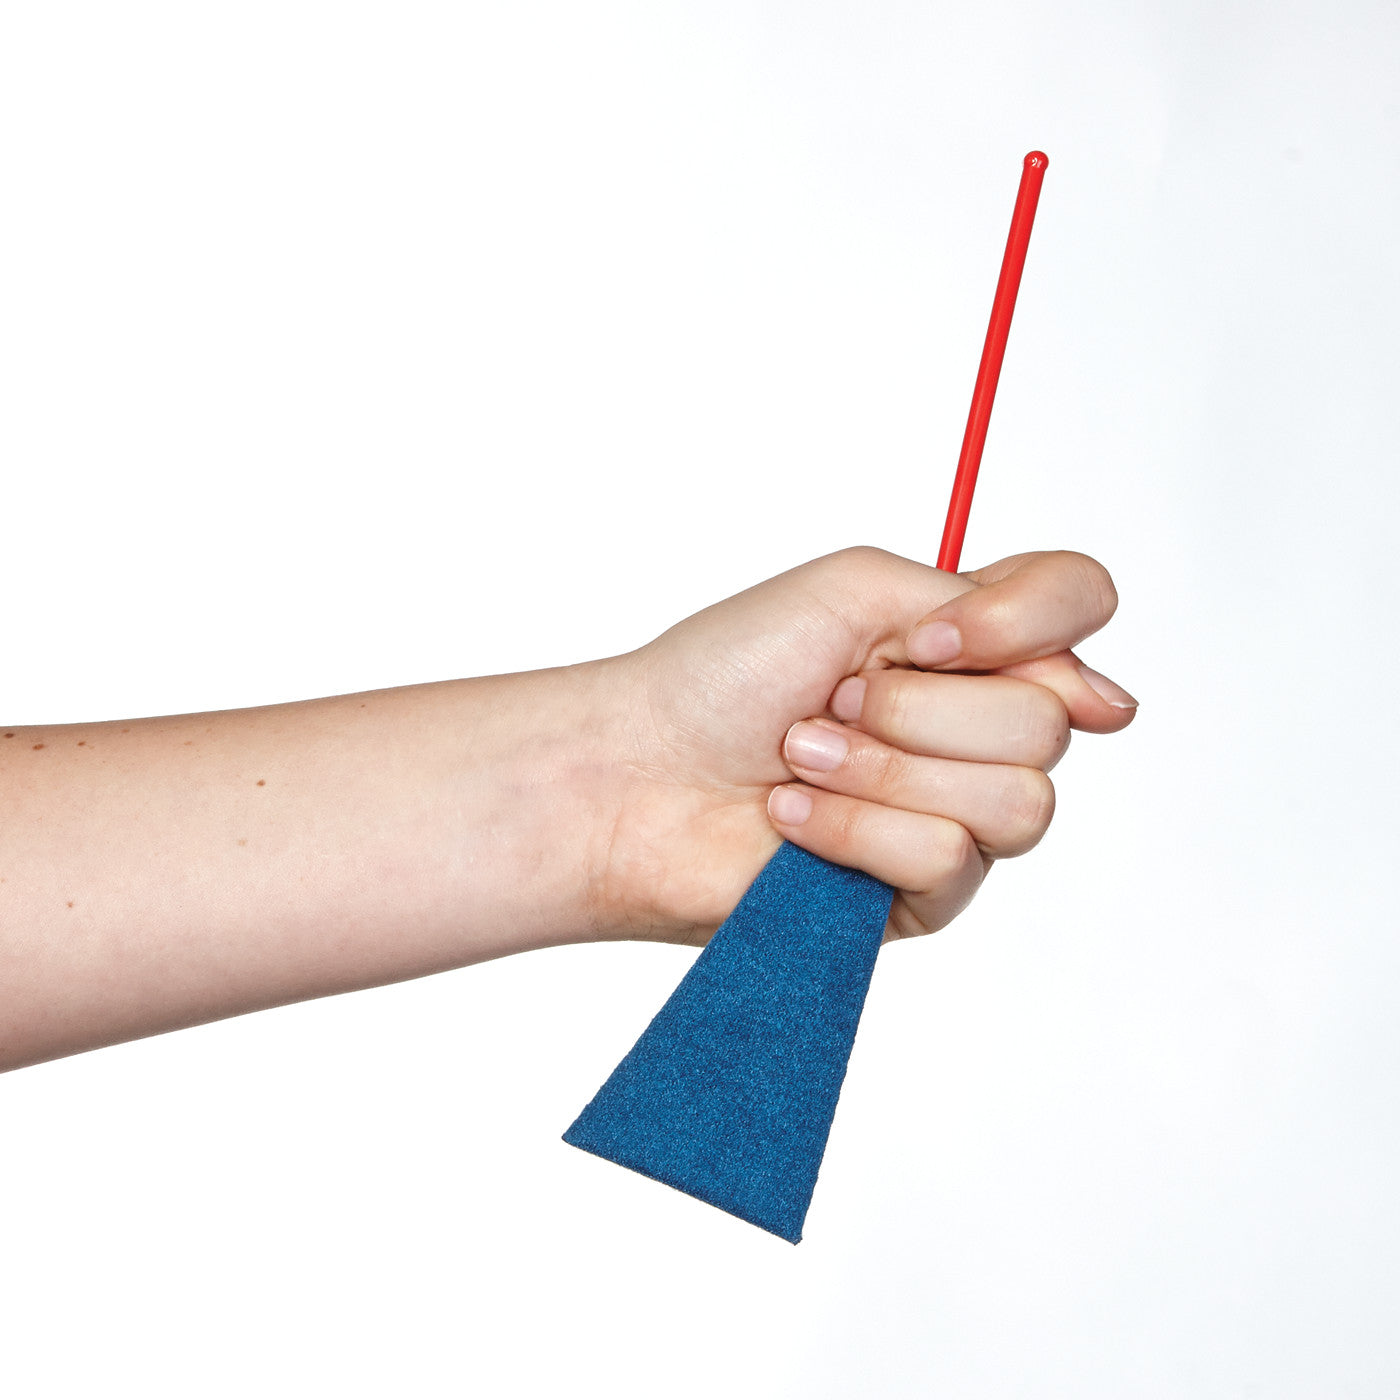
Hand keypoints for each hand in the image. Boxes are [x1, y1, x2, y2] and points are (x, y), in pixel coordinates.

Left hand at [597, 547, 1135, 944]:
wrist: (639, 771)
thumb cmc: (725, 673)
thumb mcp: (857, 590)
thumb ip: (989, 610)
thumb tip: (1111, 703)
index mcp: (968, 644)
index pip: (1082, 604)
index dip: (1026, 622)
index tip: (929, 640)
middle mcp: (978, 728)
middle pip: (1051, 722)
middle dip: (916, 710)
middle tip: (829, 703)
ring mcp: (958, 815)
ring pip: (1016, 801)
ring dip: (885, 769)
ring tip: (801, 756)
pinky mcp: (925, 894)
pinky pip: (947, 860)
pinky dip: (854, 828)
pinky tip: (794, 818)